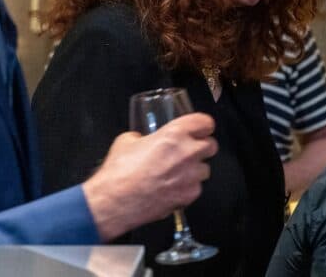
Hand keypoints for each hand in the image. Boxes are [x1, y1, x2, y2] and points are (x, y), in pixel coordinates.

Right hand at [83, 112, 216, 240]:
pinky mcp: (188, 196)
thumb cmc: (119, 173)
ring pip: (206, 169)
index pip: (205, 122)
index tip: (201, 128)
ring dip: (195, 169)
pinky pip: (197, 188)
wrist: (114, 202)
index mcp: (174, 134)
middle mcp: (187, 153)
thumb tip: (142, 140)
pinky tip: (172, 187)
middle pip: (211, 145)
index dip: (202, 125)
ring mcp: (190, 176)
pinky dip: (188, 187)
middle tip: (188, 150)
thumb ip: (142, 136)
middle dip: (201, 147)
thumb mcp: (126, 141)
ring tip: (178, 172)